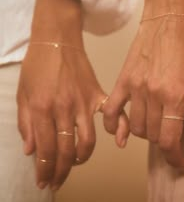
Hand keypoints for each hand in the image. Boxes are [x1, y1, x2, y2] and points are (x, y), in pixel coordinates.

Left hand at [16, 0, 128, 190]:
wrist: (57, 41)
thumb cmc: (37, 66)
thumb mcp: (23, 94)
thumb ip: (26, 124)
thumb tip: (32, 151)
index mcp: (41, 108)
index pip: (45, 149)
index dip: (44, 170)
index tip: (44, 181)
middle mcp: (64, 108)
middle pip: (65, 150)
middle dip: (60, 172)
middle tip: (56, 182)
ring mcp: (84, 102)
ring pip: (87, 141)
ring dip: (81, 158)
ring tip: (74, 163)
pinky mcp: (97, 95)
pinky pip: (114, 114)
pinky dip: (121, 129)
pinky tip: (119, 142)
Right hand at [103, 15, 183, 169]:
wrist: (167, 22)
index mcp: (175, 95)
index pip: (170, 140)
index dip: (175, 157)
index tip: (179, 163)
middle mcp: (152, 94)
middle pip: (152, 135)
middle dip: (164, 141)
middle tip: (171, 135)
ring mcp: (134, 87)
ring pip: (135, 127)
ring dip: (146, 132)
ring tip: (154, 125)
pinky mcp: (122, 80)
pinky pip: (111, 110)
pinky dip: (113, 125)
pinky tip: (119, 132)